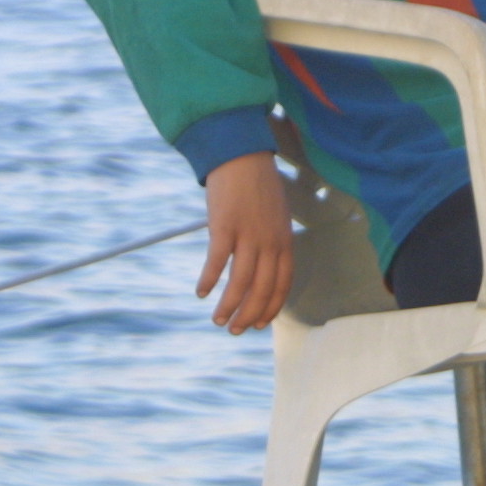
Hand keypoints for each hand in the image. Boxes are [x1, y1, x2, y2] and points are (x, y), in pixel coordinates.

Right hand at [200, 152, 294, 333]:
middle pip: (262, 289)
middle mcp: (270, 241)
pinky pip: (217, 262)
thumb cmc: (257, 185)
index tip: (260, 324)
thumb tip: (261, 266)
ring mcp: (249, 235)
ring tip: (217, 320)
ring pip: (241, 282)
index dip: (270, 308)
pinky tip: (201, 292)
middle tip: (235, 330)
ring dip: (229, 306)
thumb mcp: (276, 215)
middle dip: (249, 316)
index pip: (282, 284)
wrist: (242, 155)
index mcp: (285, 240)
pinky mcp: (226, 226)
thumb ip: (272, 241)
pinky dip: (209, 280)